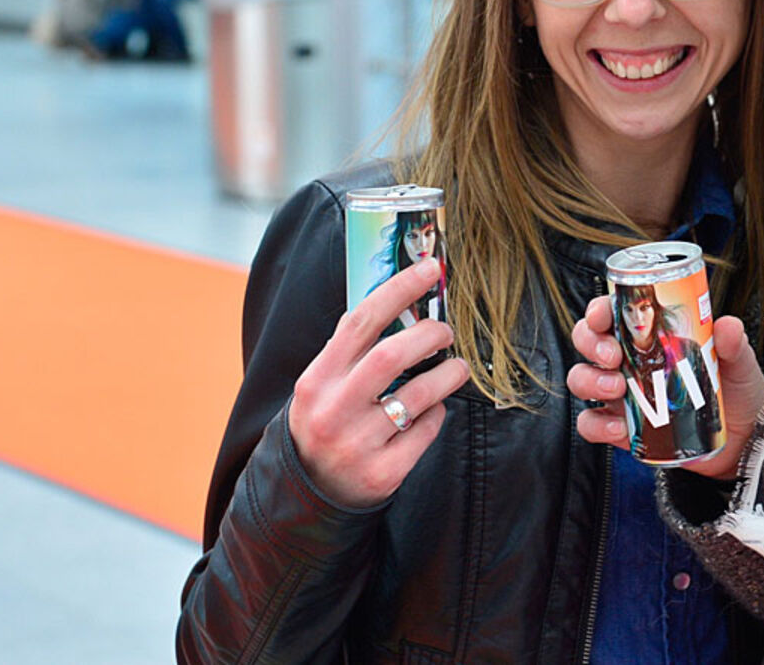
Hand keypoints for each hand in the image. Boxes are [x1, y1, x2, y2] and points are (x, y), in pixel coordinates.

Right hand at [288, 257, 470, 508]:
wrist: (308, 494)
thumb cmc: (325, 423)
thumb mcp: (321, 385)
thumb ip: (350, 349)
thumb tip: (395, 300)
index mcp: (317, 380)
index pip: (361, 320)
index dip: (399, 289)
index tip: (431, 269)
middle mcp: (334, 411)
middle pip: (394, 355)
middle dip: (430, 334)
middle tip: (446, 331)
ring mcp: (358, 445)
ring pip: (421, 395)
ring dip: (449, 374)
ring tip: (455, 368)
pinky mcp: (383, 474)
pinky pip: (427, 430)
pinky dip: (437, 413)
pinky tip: (432, 410)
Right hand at [566, 293, 763, 480]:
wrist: (743, 439)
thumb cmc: (735, 391)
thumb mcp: (738, 362)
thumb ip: (732, 344)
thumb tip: (726, 326)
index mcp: (650, 335)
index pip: (613, 313)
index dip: (599, 310)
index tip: (604, 316)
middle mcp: (630, 360)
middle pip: (587, 340)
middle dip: (590, 343)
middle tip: (613, 356)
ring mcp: (623, 394)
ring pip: (582, 379)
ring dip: (590, 381)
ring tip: (617, 389)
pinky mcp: (624, 428)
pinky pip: (592, 424)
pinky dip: (597, 425)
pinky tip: (620, 428)